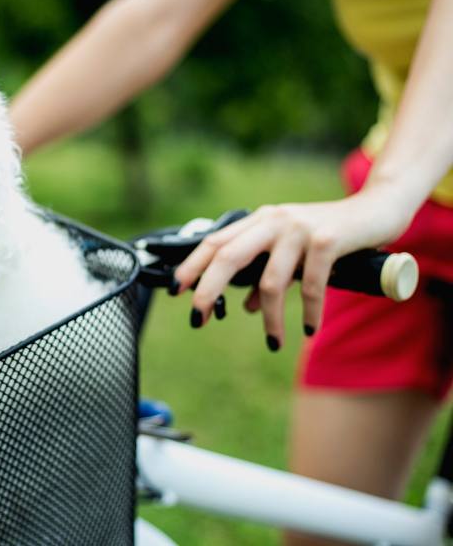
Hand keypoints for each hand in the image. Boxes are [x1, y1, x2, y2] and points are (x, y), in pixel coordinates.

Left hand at [173, 190, 412, 349]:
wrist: (377, 209)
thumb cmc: (330, 234)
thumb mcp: (290, 253)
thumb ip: (264, 274)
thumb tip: (241, 306)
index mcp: (260, 221)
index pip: (215, 242)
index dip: (192, 265)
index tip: (175, 289)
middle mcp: (273, 221)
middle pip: (228, 257)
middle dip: (208, 290)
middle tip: (197, 319)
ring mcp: (298, 229)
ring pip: (270, 280)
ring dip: (269, 318)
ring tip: (274, 341)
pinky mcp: (326, 240)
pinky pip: (310, 285)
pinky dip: (308, 311)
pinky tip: (308, 329)